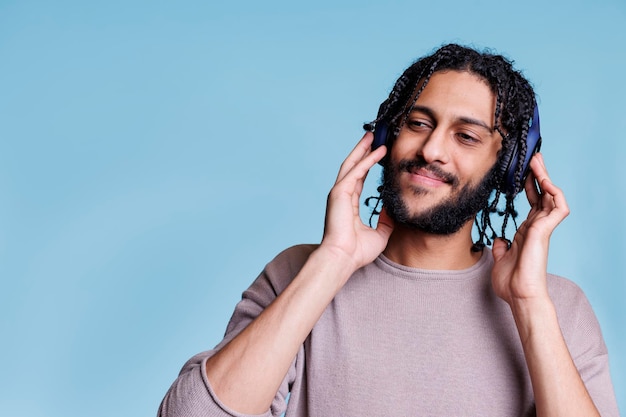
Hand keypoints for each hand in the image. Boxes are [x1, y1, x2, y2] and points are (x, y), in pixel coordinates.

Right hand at [320, 132, 393, 270]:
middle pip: (353, 166)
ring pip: (352, 164)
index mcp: (348, 203)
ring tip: (373, 135)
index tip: (378, 153)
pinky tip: (377, 151)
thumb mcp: (380, 233)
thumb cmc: (357, 251)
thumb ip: (386, 221)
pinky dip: (367, 160)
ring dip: (363, 149)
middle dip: (363, 150)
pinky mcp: (339, 192)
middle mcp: (342, 195)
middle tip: (373, 136)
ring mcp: (339, 192)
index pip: (359, 178)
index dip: (368, 164)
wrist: (343, 258)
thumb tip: (392, 210)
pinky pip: (356, 172)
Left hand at [491, 153, 569, 304]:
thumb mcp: (500, 259)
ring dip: (546, 177)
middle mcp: (537, 228)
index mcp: (527, 232)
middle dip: (538, 174)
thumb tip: (498, 239)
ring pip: (552, 196)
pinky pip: (557, 208)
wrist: (518, 296)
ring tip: (537, 160)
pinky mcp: (545, 232)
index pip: (532, 202)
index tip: (521, 170)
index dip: (529, 185)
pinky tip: (545, 182)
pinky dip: (554, 193)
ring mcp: (542, 229)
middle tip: (532, 156)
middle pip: (543, 194)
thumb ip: (500, 248)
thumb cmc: (511, 282)